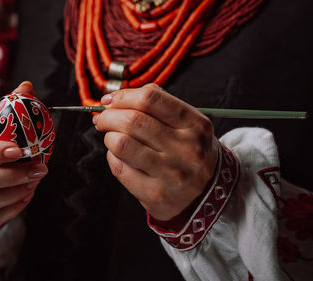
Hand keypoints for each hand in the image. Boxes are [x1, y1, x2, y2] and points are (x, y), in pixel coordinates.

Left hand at [93, 84, 217, 220]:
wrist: (209, 194)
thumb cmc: (190, 153)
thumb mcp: (189, 124)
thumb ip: (158, 105)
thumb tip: (116, 99)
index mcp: (195, 124)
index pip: (150, 99)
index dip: (122, 96)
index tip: (109, 100)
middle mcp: (186, 148)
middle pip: (132, 121)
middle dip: (108, 117)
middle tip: (103, 120)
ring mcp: (171, 173)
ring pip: (122, 144)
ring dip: (109, 137)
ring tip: (112, 138)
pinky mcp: (155, 193)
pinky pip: (119, 168)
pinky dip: (112, 158)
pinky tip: (119, 157)